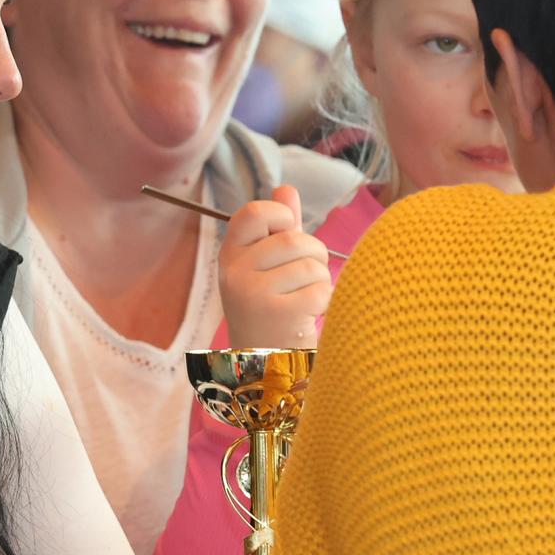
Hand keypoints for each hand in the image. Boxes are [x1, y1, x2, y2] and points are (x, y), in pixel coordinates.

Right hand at [218, 183, 332, 348]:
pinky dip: (325, 302)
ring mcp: (253, 294)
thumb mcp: (266, 266)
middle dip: (313, 254)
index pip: (254, 212)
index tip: (287, 234)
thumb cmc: (270, 309)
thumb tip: (286, 188)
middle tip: (307, 277)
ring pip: (310, 265)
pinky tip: (309, 315)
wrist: (265, 366)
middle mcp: (235, 273)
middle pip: (293, 239)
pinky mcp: (278, 315)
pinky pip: (320, 290)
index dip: (280, 216)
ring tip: (306, 298)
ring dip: (321, 281)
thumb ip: (277, 228)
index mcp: (230, 256)